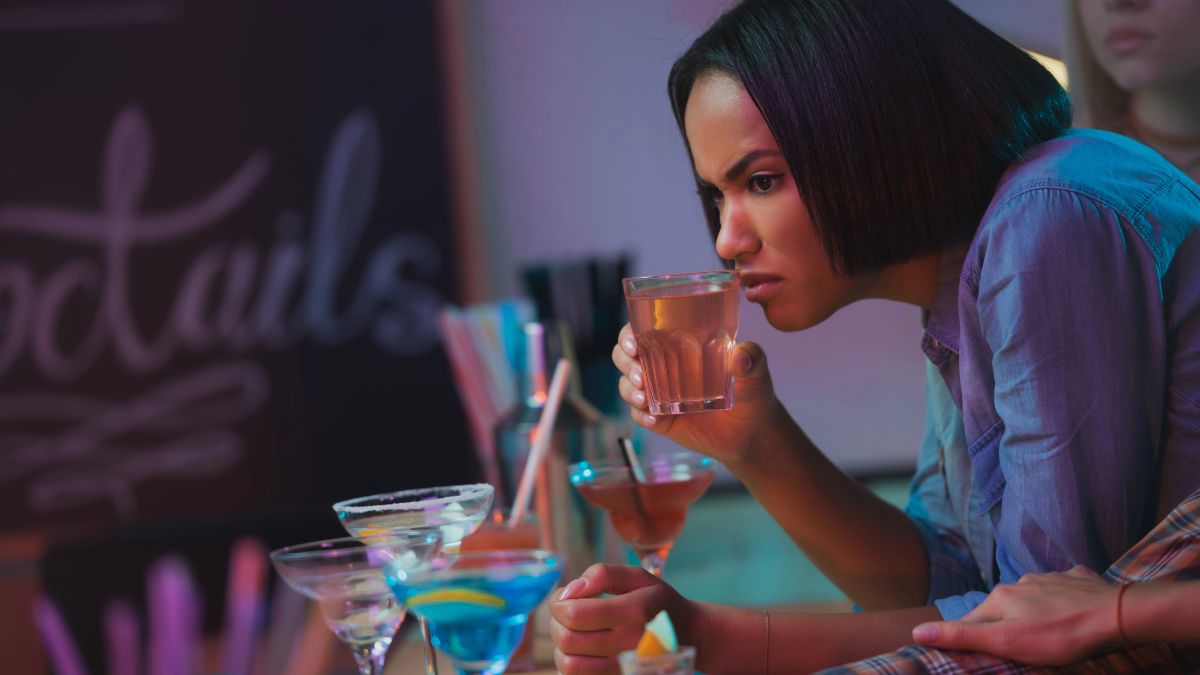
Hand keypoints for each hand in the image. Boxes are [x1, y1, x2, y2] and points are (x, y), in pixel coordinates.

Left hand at [549, 563, 697, 673]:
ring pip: (569, 664)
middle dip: (556, 622)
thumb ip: (603, 575)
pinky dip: (571, 663)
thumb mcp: (638, 577)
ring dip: (561, 646)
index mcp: (635, 612)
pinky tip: (582, 649)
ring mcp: (625, 668)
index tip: (563, 597)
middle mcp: (630, 644)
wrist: (688, 636)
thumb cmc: (658, 602)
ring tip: (573, 631)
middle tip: (566, 612)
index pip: (575, 614)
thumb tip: (570, 591)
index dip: (558, 603)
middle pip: (568, 640)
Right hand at [612, 323, 782, 464]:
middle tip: (639, 375)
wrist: (752, 433)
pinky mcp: (660, 418)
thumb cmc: (753, 392)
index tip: (633, 343)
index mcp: (679, 344)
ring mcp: (659, 392)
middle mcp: (663, 364)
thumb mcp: (757, 371)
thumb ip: (752, 358)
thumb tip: (740, 355)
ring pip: (627, 384)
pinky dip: (640, 415)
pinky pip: (638, 414)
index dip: (629, 333)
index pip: (644, 330)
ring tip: (644, 398)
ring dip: (628, 389)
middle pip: (626, 356)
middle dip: (625, 362)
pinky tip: (653, 419)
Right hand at [912, 566, 1121, 664]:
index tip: (987, 654)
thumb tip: (917, 631)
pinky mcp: (1078, 579)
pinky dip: (1062, 601)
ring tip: (1052, 633)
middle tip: (1025, 649)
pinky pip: (1063, 589)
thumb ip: (963, 636)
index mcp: (1001, 598)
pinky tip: (1073, 612)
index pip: (974, 620)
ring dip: (1035, 614)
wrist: (1117, 614)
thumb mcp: (1007, 643)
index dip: (976, 639)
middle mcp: (1021, 582)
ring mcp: (1051, 578)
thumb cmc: (1061, 635)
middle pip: (1004, 609)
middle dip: (1008, 626)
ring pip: (1033, 598)